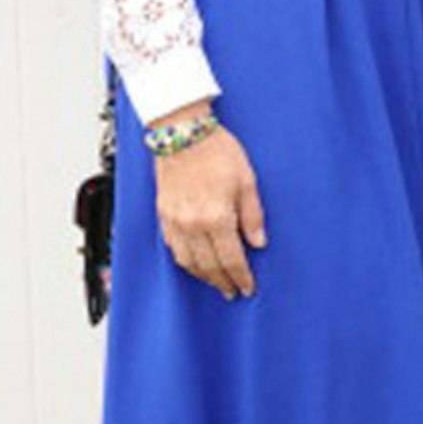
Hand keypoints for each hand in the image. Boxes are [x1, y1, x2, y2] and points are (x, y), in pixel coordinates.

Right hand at [151, 107, 266, 298]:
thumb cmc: (215, 150)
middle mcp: (193, 224)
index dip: (241, 277)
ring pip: (188, 261)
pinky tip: (193, 262)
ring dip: (203, 276)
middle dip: (223, 282)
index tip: (248, 287)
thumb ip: (253, 215)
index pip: (232, 259)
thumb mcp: (247, 180)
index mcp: (216, 217)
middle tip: (233, 292)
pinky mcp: (163, 214)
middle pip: (209, 266)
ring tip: (215, 282)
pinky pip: (173, 247)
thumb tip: (258, 241)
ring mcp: (175, 221)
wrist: (182, 131)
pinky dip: (184, 260)